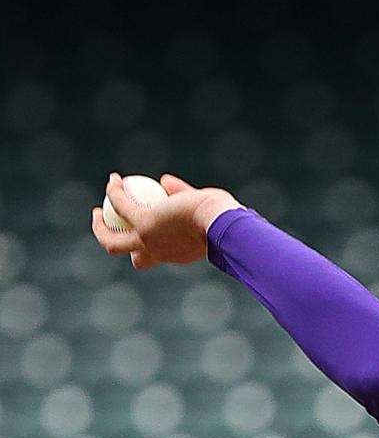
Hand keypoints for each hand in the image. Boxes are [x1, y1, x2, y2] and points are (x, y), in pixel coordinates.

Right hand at [90, 172, 241, 269]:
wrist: (222, 222)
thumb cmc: (221, 217)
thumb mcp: (200, 205)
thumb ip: (182, 194)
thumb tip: (165, 182)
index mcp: (176, 254)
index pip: (155, 254)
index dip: (145, 242)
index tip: (142, 226)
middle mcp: (161, 252)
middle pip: (130, 256)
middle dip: (115, 243)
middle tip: (109, 224)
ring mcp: (149, 240)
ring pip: (112, 241)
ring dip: (101, 226)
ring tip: (99, 208)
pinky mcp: (144, 223)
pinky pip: (121, 206)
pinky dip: (115, 192)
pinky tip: (114, 181)